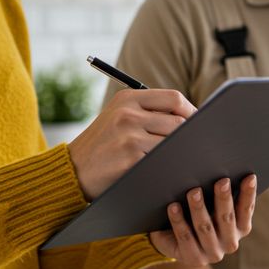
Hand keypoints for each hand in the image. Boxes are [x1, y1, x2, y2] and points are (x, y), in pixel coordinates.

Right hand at [67, 89, 195, 199]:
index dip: (192, 111)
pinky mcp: (130, 159)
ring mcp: (129, 136)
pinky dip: (169, 166)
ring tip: (181, 159)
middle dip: (189, 136)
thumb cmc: (101, 145)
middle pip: (179, 121)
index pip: (174, 98)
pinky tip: (167, 170)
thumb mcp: (117, 117)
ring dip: (180, 152)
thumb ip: (148, 112)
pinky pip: (163, 161)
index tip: (198, 124)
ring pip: (173, 142)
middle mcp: (128, 113)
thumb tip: (190, 117)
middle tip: (193, 146)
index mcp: (127, 98)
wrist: (70, 170)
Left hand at [149, 175, 256, 265]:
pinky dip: (179, 221)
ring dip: (199, 208)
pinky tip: (173, 207)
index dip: (249, 193)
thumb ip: (221, 193)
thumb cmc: (199, 215)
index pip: (246, 209)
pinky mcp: (193, 259)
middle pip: (227, 218)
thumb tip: (218, 166)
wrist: (177, 242)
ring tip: (193, 191)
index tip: (249, 176)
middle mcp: (230, 243)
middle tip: (221, 181)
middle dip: (224, 198)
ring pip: (205, 228)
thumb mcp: (213, 206)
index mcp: (241, 228)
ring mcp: (212, 253)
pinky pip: (185, 237)